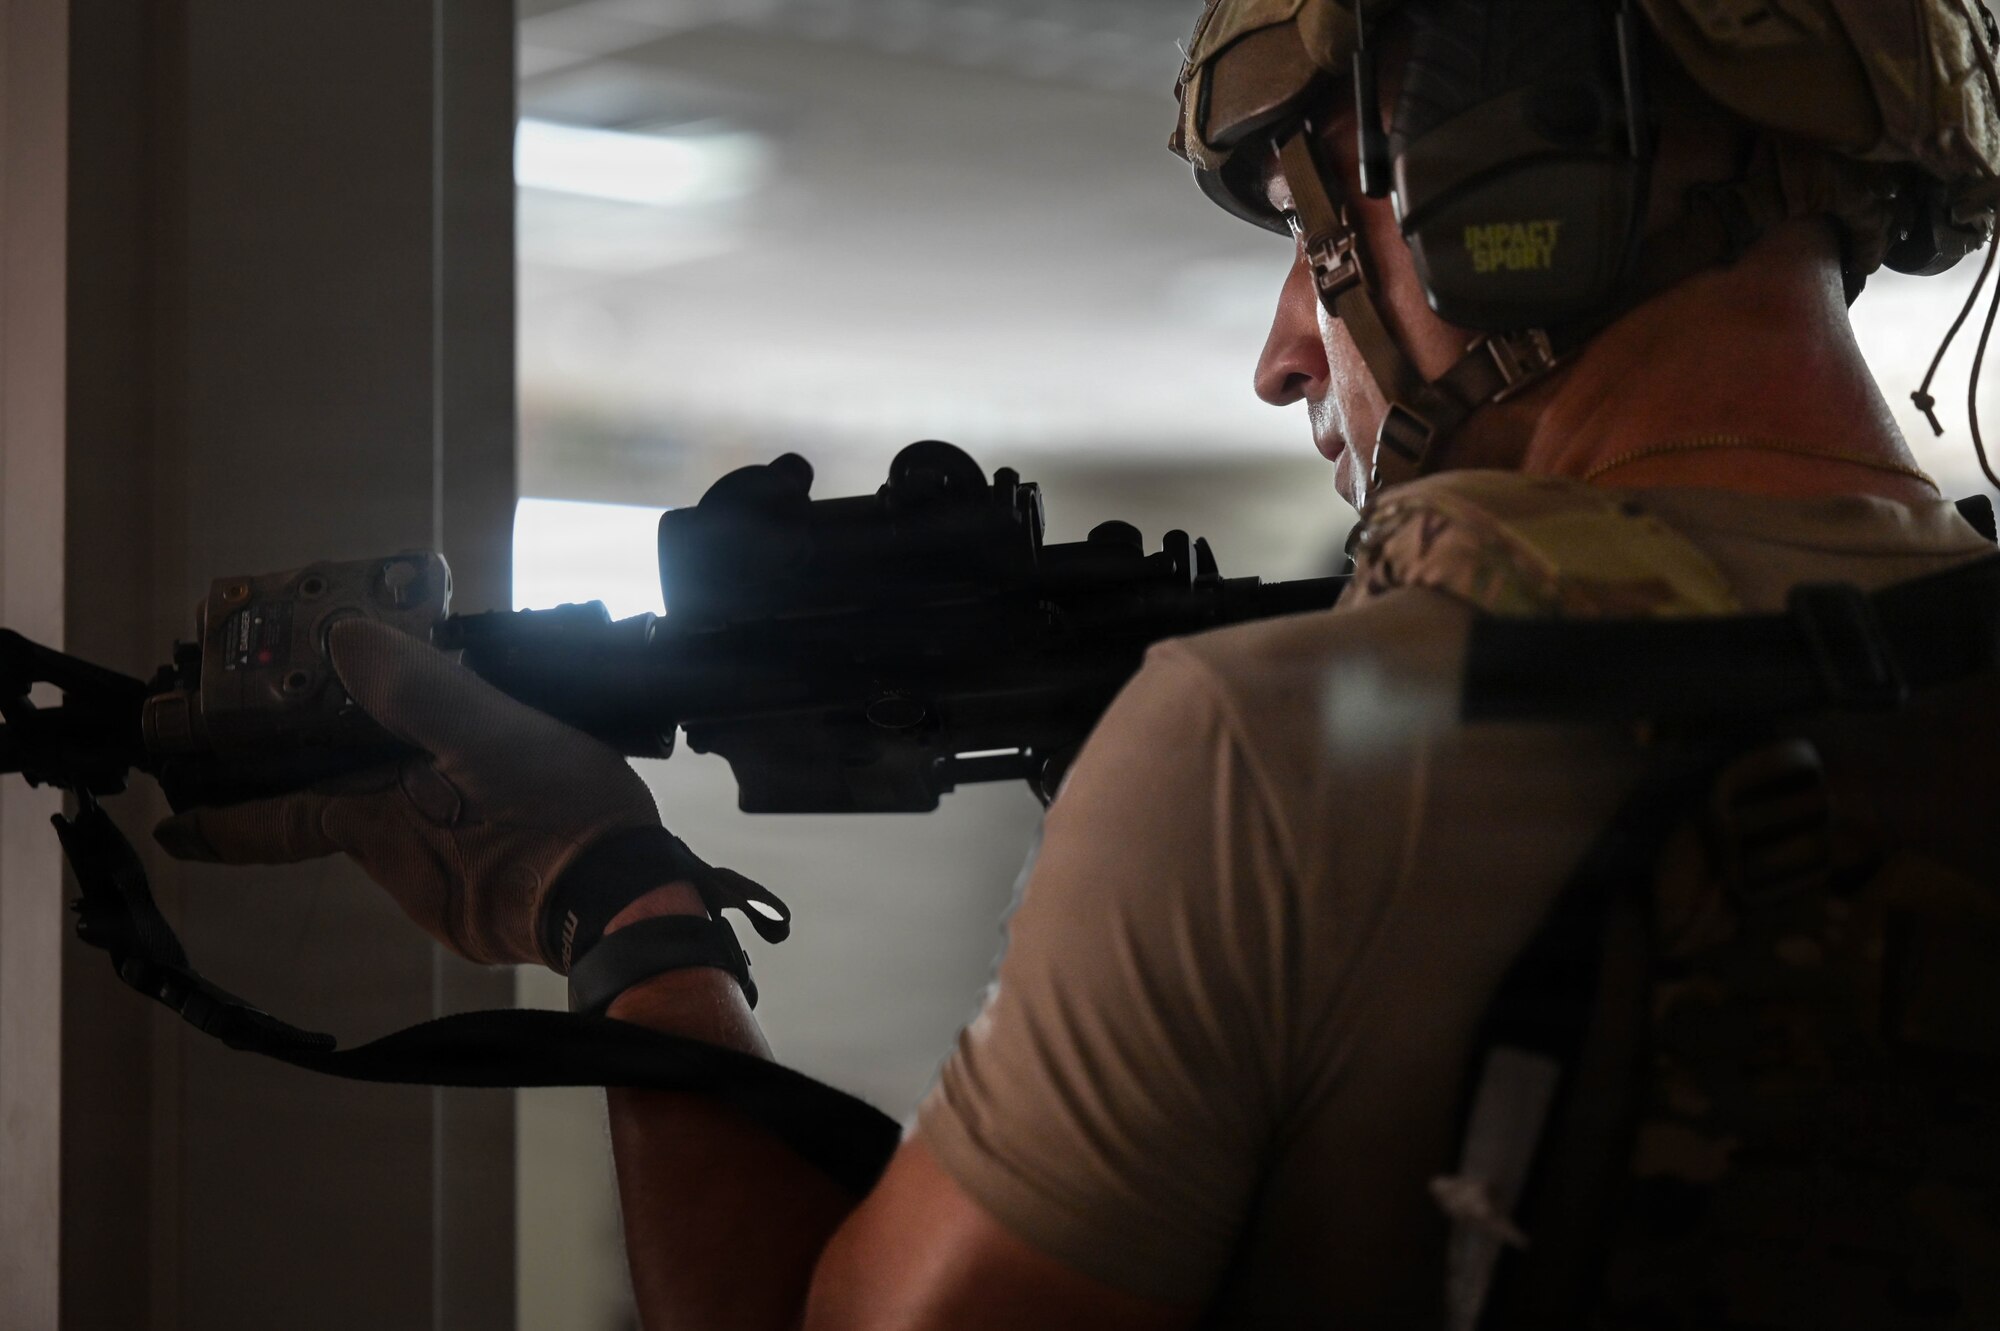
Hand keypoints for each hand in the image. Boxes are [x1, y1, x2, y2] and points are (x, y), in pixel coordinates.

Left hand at [153, 617, 663, 966]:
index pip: (282, 818)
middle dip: (371, 786)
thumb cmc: (559, 821)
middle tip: (392, 751)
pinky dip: (483, 836)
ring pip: (422, 840)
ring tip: (497, 771)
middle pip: (363, 818)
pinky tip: (524, 811)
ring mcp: (453, 906)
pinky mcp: (499, 920)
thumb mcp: (487, 730)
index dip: (227, 820)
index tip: (178, 827)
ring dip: (441, 806)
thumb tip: (344, 641)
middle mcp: (406, 874)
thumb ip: (412, 686)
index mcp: (385, 826)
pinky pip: (470, 867)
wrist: (636, 903)